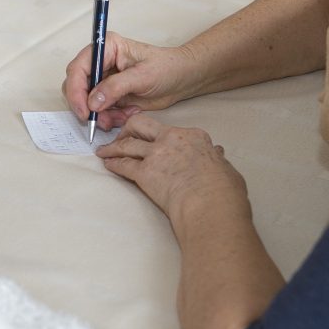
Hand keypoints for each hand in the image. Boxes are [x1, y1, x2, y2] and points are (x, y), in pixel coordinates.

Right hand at [62, 31, 198, 129]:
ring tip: (121, 118)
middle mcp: (101, 62)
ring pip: (86, 101)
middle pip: (76, 85)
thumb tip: (93, 102)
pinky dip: (110, 117)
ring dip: (100, 114)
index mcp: (107, 48)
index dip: (76, 90)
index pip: (79, 68)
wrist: (181, 79)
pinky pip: (99, 110)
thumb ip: (116, 87)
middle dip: (86, 106)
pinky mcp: (110, 95)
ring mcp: (104, 79)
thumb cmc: (167, 68)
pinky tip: (127, 114)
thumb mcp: (143, 76)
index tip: (84, 110)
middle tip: (99, 120)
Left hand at [96, 113, 249, 222]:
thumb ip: (216, 158)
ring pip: (127, 144)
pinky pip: (123, 165)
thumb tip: (217, 154)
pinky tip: (107, 164)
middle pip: (142, 125)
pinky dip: (113, 164)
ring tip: (104, 151)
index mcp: (193, 136)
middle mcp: (171, 139)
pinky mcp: (144, 173)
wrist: (210, 203)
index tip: (156, 141)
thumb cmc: (223, 190)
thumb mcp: (225, 167)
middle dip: (129, 129)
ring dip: (113, 147)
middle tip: (122, 136)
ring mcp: (156, 154)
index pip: (171, 130)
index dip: (161, 136)